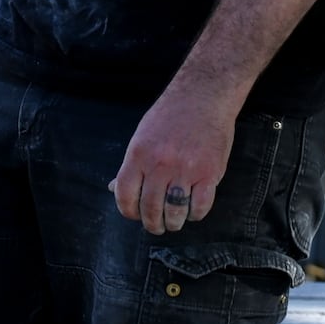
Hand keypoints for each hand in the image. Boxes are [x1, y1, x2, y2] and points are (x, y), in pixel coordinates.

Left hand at [109, 88, 235, 234]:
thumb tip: (115, 188)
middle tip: (156, 226)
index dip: (128, 212)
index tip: (134, 215)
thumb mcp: (141, 137)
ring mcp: (185, 170)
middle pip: (150, 208)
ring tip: (174, 222)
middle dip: (152, 224)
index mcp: (138, 155)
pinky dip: (195, 215)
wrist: (202, 97)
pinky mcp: (209, 173)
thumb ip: (131, 166)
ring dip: (174, 223)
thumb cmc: (168, 116)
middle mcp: (159, 164)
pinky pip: (201, 206)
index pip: (125, 195)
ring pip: (175, 212)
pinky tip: (192, 211)